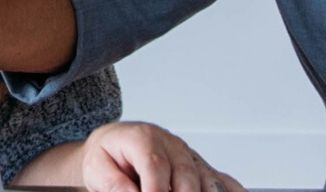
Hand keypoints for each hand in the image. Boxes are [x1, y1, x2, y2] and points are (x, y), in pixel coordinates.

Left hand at [71, 121, 240, 191]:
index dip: (156, 189)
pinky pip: (221, 179)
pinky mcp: (198, 167)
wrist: (114, 143)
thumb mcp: (97, 168)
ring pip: (205, 179)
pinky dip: (228, 189)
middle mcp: (170, 144)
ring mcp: (187, 155)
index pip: (155, 164)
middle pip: (185, 175)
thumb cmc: (108, 155)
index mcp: (143, 138)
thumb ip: (115, 183)